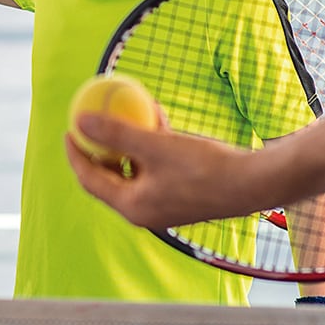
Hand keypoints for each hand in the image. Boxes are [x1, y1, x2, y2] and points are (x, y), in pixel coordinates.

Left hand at [64, 114, 270, 228]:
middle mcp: (145, 211)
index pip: (90, 180)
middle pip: (109, 177)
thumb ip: (117, 133)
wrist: (254, 184)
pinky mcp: (182, 195)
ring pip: (134, 170)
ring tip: (128, 114)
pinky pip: (156, 169)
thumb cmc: (204, 168)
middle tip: (92, 122)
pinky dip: (151, 148)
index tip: (70, 128)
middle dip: (100, 148)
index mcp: (132, 206)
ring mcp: (164, 205)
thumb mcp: (156, 146)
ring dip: (129, 144)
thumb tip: (81, 121)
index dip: (76, 153)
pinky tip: (158, 120)